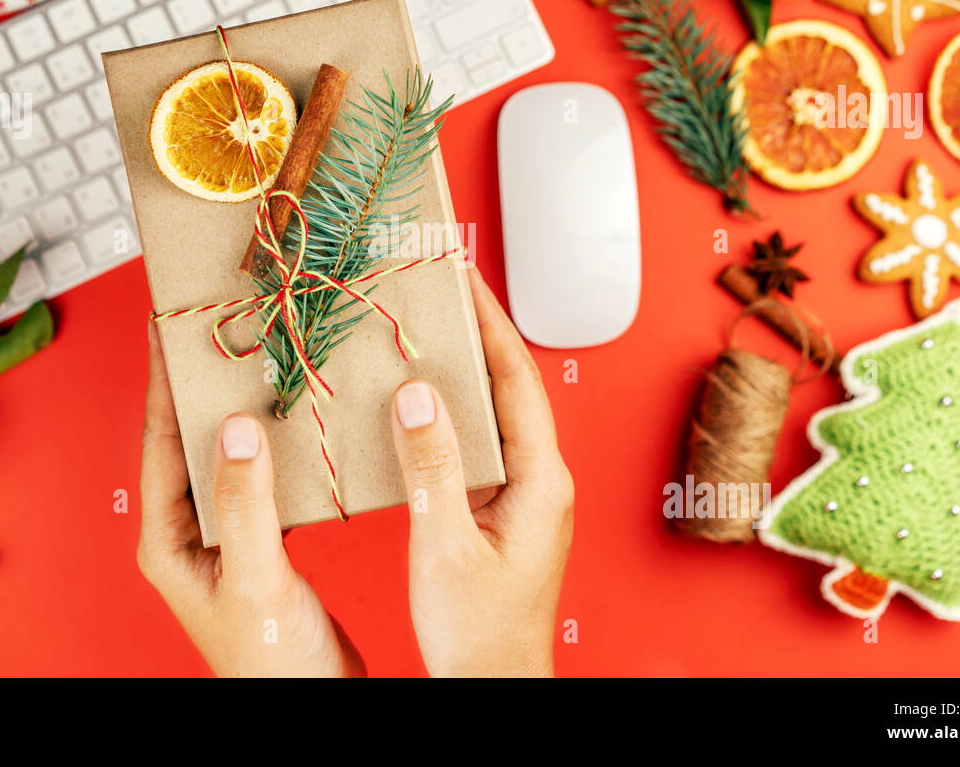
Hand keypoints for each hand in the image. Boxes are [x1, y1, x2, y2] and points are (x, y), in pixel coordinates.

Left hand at [137, 323, 364, 676]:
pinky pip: (263, 473)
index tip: (168, 322)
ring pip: (227, 451)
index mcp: (168, 539)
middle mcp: (189, 532)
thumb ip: (245, 504)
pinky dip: (277, 441)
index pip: (159, 441)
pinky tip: (297, 419)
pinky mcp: (262, 540)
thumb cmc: (274, 663)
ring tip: (259, 356)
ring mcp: (225, 535)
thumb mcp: (255, 577)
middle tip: (214, 323)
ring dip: (241, 406)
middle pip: (188, 438)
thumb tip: (236, 427)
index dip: (164, 378)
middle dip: (200, 381)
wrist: (314, 706)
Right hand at [390, 268, 572, 676]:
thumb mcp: (446, 546)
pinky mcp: (503, 507)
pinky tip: (420, 400)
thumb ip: (433, 468)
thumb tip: (418, 396)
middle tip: (442, 287)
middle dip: (478, 332)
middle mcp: (541, 479)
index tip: (463, 277)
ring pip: (495, 411)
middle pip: (510, 386)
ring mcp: (525, 493)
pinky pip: (480, 440)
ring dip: (464, 368)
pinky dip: (453, 410)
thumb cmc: (480, 631)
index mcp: (541, 480)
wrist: (494, 681)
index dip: (490, 323)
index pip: (518, 380)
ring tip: (428, 328)